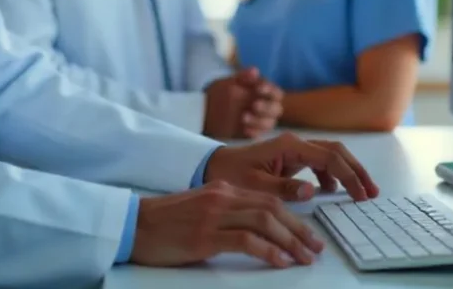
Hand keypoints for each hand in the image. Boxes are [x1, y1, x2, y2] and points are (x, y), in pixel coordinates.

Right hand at [130, 182, 323, 267]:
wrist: (136, 224)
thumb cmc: (167, 222)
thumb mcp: (202, 210)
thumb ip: (228, 213)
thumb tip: (258, 230)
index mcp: (224, 190)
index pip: (268, 199)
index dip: (294, 217)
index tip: (308, 236)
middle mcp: (223, 197)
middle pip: (272, 207)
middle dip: (299, 229)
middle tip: (316, 248)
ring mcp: (214, 215)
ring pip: (265, 221)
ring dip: (291, 240)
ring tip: (305, 257)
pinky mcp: (205, 235)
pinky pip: (245, 240)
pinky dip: (268, 250)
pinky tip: (280, 261)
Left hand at [203, 68, 282, 139]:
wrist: (206, 111)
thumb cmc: (220, 93)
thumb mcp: (230, 82)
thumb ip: (243, 77)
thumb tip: (255, 70)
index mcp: (264, 93)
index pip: (275, 92)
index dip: (270, 90)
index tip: (259, 89)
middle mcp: (267, 107)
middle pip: (276, 109)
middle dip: (267, 107)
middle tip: (254, 105)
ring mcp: (261, 121)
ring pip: (270, 123)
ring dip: (259, 121)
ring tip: (243, 117)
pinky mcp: (254, 132)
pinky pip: (259, 135)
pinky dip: (254, 132)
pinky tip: (245, 129)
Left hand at [203, 131, 378, 202]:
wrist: (214, 167)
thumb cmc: (231, 175)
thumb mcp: (255, 185)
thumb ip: (284, 187)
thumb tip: (313, 189)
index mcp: (289, 146)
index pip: (329, 157)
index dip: (349, 176)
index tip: (362, 195)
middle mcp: (294, 143)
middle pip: (336, 150)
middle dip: (356, 169)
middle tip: (371, 191)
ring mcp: (293, 149)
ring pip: (329, 154)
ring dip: (346, 171)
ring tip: (359, 193)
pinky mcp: (291, 157)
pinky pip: (318, 162)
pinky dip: (330, 174)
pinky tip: (331, 190)